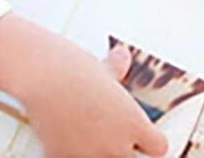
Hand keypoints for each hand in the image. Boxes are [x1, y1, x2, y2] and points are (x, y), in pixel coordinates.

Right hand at [22, 41, 169, 157]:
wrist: (45, 77)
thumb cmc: (77, 69)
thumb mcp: (105, 68)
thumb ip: (117, 68)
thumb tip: (122, 56)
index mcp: (134, 124)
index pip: (159, 147)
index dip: (150, 141)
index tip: (141, 136)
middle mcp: (116, 145)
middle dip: (122, 150)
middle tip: (108, 135)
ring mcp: (89, 156)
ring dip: (95, 154)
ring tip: (85, 138)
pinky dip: (66, 153)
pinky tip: (62, 143)